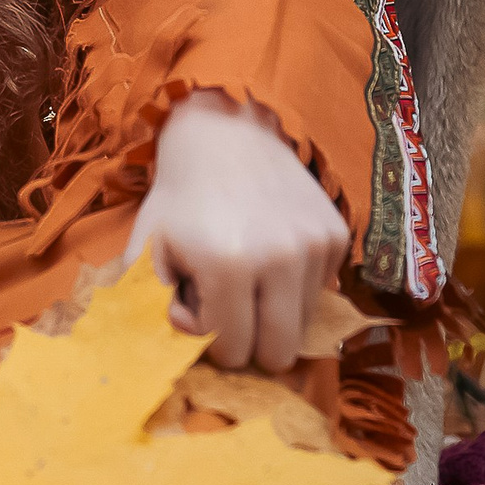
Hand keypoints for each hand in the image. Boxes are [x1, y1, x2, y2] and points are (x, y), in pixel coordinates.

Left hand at [123, 90, 349, 372]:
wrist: (225, 131)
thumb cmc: (181, 196)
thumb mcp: (148, 246)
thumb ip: (153, 303)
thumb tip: (189, 332)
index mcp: (227, 264)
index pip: (232, 351)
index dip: (209, 335)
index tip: (197, 303)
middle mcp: (281, 257)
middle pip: (279, 353)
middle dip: (249, 340)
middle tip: (227, 304)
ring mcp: (315, 245)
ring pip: (302, 325)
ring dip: (273, 311)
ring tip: (248, 270)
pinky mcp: (337, 234)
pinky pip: (320, 291)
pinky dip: (295, 284)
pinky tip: (271, 249)